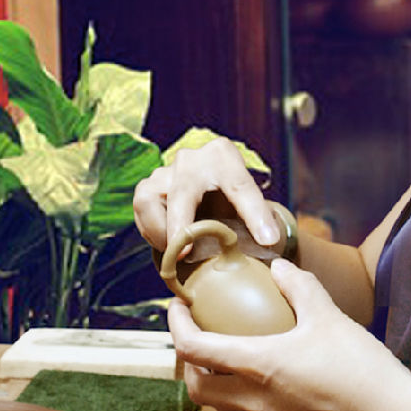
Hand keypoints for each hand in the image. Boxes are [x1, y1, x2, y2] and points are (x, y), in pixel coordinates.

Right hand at [132, 137, 279, 251]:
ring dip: (161, 231)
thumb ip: (258, 216)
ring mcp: (165, 170)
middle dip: (181, 226)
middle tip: (186, 254)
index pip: (241, 186)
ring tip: (178, 251)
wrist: (207, 179)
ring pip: (150, 199)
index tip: (268, 240)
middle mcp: (191, 159)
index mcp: (224, 156)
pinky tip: (167, 244)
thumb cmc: (228, 193)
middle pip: (183, 193)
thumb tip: (269, 242)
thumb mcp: (248, 198)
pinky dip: (152, 231)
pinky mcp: (147, 186)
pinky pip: (141, 210)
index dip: (255, 215)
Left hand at [169, 259, 410, 410]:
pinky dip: (235, 399)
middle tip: (196, 331)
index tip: (177, 307)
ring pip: (217, 410)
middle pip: (195, 387)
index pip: (194, 350)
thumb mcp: (328, 314)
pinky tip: (259, 379)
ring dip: (208, 383)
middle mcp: (254, 401)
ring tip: (222, 356)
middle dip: (185, 359)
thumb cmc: (360, 365)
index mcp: (258, 366)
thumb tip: (277, 267)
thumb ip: (298, 285)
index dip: (176, 327)